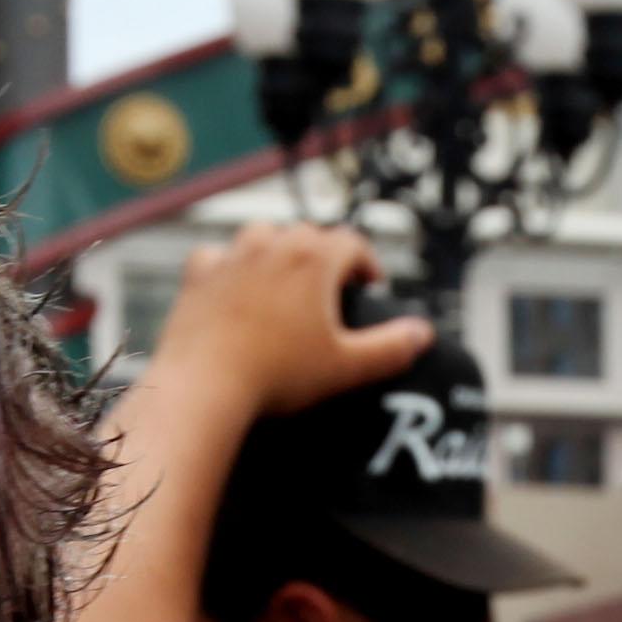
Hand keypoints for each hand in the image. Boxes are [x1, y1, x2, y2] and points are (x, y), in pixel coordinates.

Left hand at [141, 222, 429, 426]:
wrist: (203, 385)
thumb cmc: (277, 376)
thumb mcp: (346, 367)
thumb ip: (391, 348)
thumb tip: (423, 333)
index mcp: (315, 257)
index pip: (353, 244)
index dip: (367, 265)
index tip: (370, 288)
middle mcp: (273, 243)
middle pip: (309, 235)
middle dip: (324, 258)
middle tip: (331, 292)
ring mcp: (232, 255)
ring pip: (263, 236)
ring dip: (279, 253)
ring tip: (285, 284)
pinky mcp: (198, 274)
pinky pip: (219, 257)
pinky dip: (231, 267)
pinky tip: (235, 289)